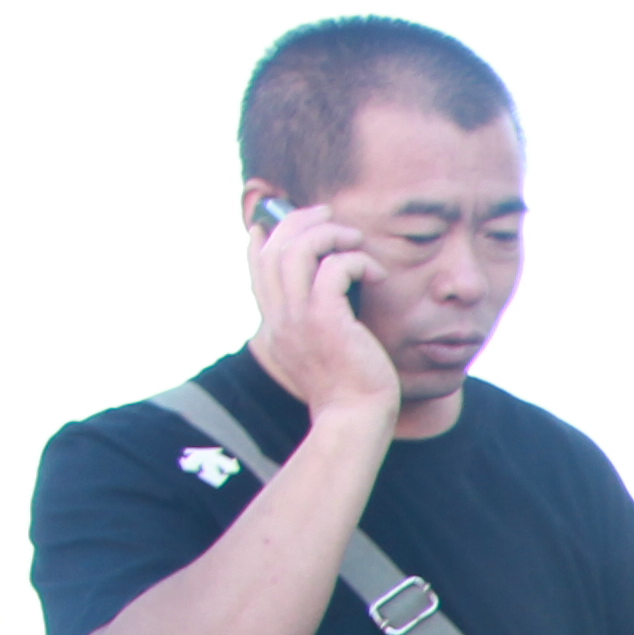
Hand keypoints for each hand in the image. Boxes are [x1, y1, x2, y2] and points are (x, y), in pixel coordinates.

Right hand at [248, 199, 400, 427]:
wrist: (354, 420)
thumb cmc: (348, 391)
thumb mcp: (320, 354)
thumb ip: (312, 326)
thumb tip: (328, 298)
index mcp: (274, 325)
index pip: (257, 269)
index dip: (264, 238)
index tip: (278, 222)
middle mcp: (279, 318)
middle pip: (273, 248)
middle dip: (299, 221)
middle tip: (329, 214)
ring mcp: (299, 318)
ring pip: (298, 250)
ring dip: (329, 233)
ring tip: (355, 239)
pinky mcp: (327, 320)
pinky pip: (334, 268)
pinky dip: (356, 260)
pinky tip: (376, 273)